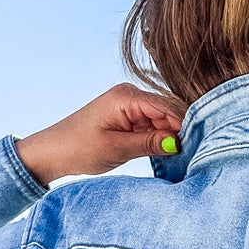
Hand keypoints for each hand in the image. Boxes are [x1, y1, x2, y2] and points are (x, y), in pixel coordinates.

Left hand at [16, 84, 184, 184]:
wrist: (53, 151)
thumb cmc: (79, 148)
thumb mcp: (118, 149)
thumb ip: (150, 143)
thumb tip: (178, 142)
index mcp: (126, 97)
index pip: (167, 107)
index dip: (183, 126)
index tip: (195, 146)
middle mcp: (131, 94)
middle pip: (169, 110)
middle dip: (180, 130)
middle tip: (191, 152)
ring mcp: (130, 104)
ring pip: (163, 117)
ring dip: (170, 134)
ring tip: (180, 154)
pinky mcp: (128, 115)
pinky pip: (152, 122)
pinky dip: (160, 136)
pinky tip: (166, 150)